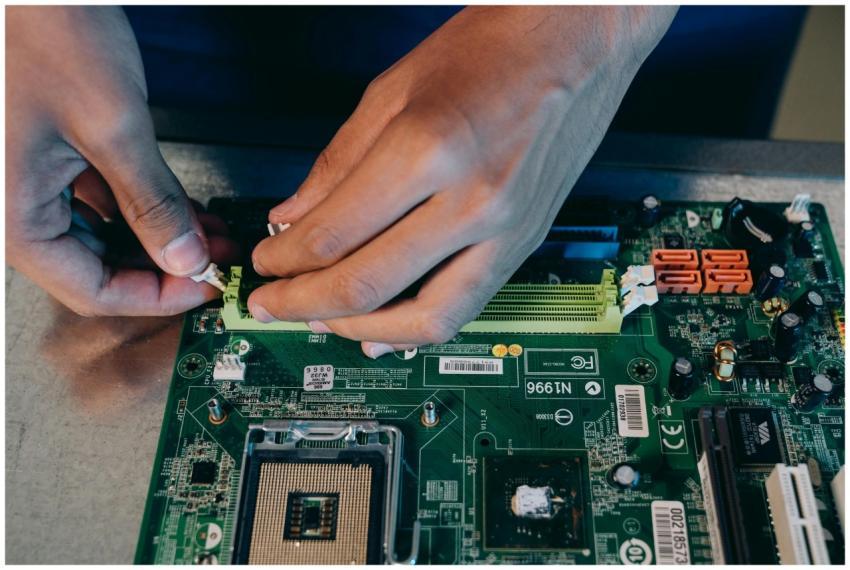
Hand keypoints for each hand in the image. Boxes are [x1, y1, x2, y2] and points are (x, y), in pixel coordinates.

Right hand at [6, 6, 235, 315]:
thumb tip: (184, 256)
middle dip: (163, 266)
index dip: (156, 296)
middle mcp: (14, 207)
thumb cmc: (42, 32)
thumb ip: (152, 201)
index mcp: (13, 216)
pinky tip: (182, 204)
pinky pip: (97, 201)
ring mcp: (29, 183)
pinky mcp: (47, 159)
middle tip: (216, 258)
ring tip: (210, 232)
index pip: (91, 290)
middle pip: (96, 268)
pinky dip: (141, 207)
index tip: (204, 285)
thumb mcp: (111, 127)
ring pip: (102, 238)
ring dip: (158, 238)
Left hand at [250, 6, 675, 355]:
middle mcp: (472, 200)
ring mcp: (507, 229)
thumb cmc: (489, 49)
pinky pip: (466, 308)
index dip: (284, 259)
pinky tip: (384, 331)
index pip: (334, 234)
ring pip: (424, 318)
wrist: (575, 41)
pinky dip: (417, 328)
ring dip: (359, 330)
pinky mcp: (526, 243)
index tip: (263, 263)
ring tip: (322, 321)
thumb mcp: (392, 91)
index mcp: (428, 149)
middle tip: (270, 305)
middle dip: (303, 304)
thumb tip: (293, 218)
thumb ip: (336, 164)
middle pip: (368, 284)